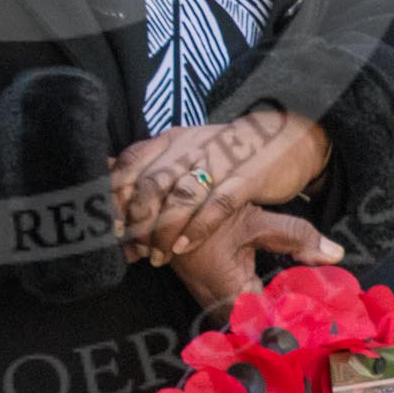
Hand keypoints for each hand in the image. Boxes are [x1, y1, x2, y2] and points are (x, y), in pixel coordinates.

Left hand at [112, 109, 334, 265]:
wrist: (286, 136)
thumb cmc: (228, 154)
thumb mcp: (189, 153)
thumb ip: (158, 171)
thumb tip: (120, 204)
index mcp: (172, 139)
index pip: (131, 163)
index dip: (115, 197)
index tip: (107, 227)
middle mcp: (191, 145)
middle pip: (151, 183)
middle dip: (137, 222)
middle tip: (134, 249)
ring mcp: (220, 159)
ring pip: (180, 196)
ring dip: (163, 230)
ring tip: (156, 255)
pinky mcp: (248, 176)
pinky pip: (218, 203)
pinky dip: (197, 227)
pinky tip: (183, 247)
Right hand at [167, 204, 340, 316]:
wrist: (162, 204)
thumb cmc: (207, 211)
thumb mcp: (255, 219)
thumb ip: (296, 236)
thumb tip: (337, 254)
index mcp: (231, 290)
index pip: (272, 327)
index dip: (296, 329)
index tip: (322, 328)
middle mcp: (217, 305)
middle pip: (258, 331)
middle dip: (286, 329)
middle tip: (318, 324)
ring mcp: (208, 302)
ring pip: (245, 323)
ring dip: (270, 321)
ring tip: (302, 317)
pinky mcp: (206, 294)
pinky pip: (234, 312)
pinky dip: (254, 310)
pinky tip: (276, 302)